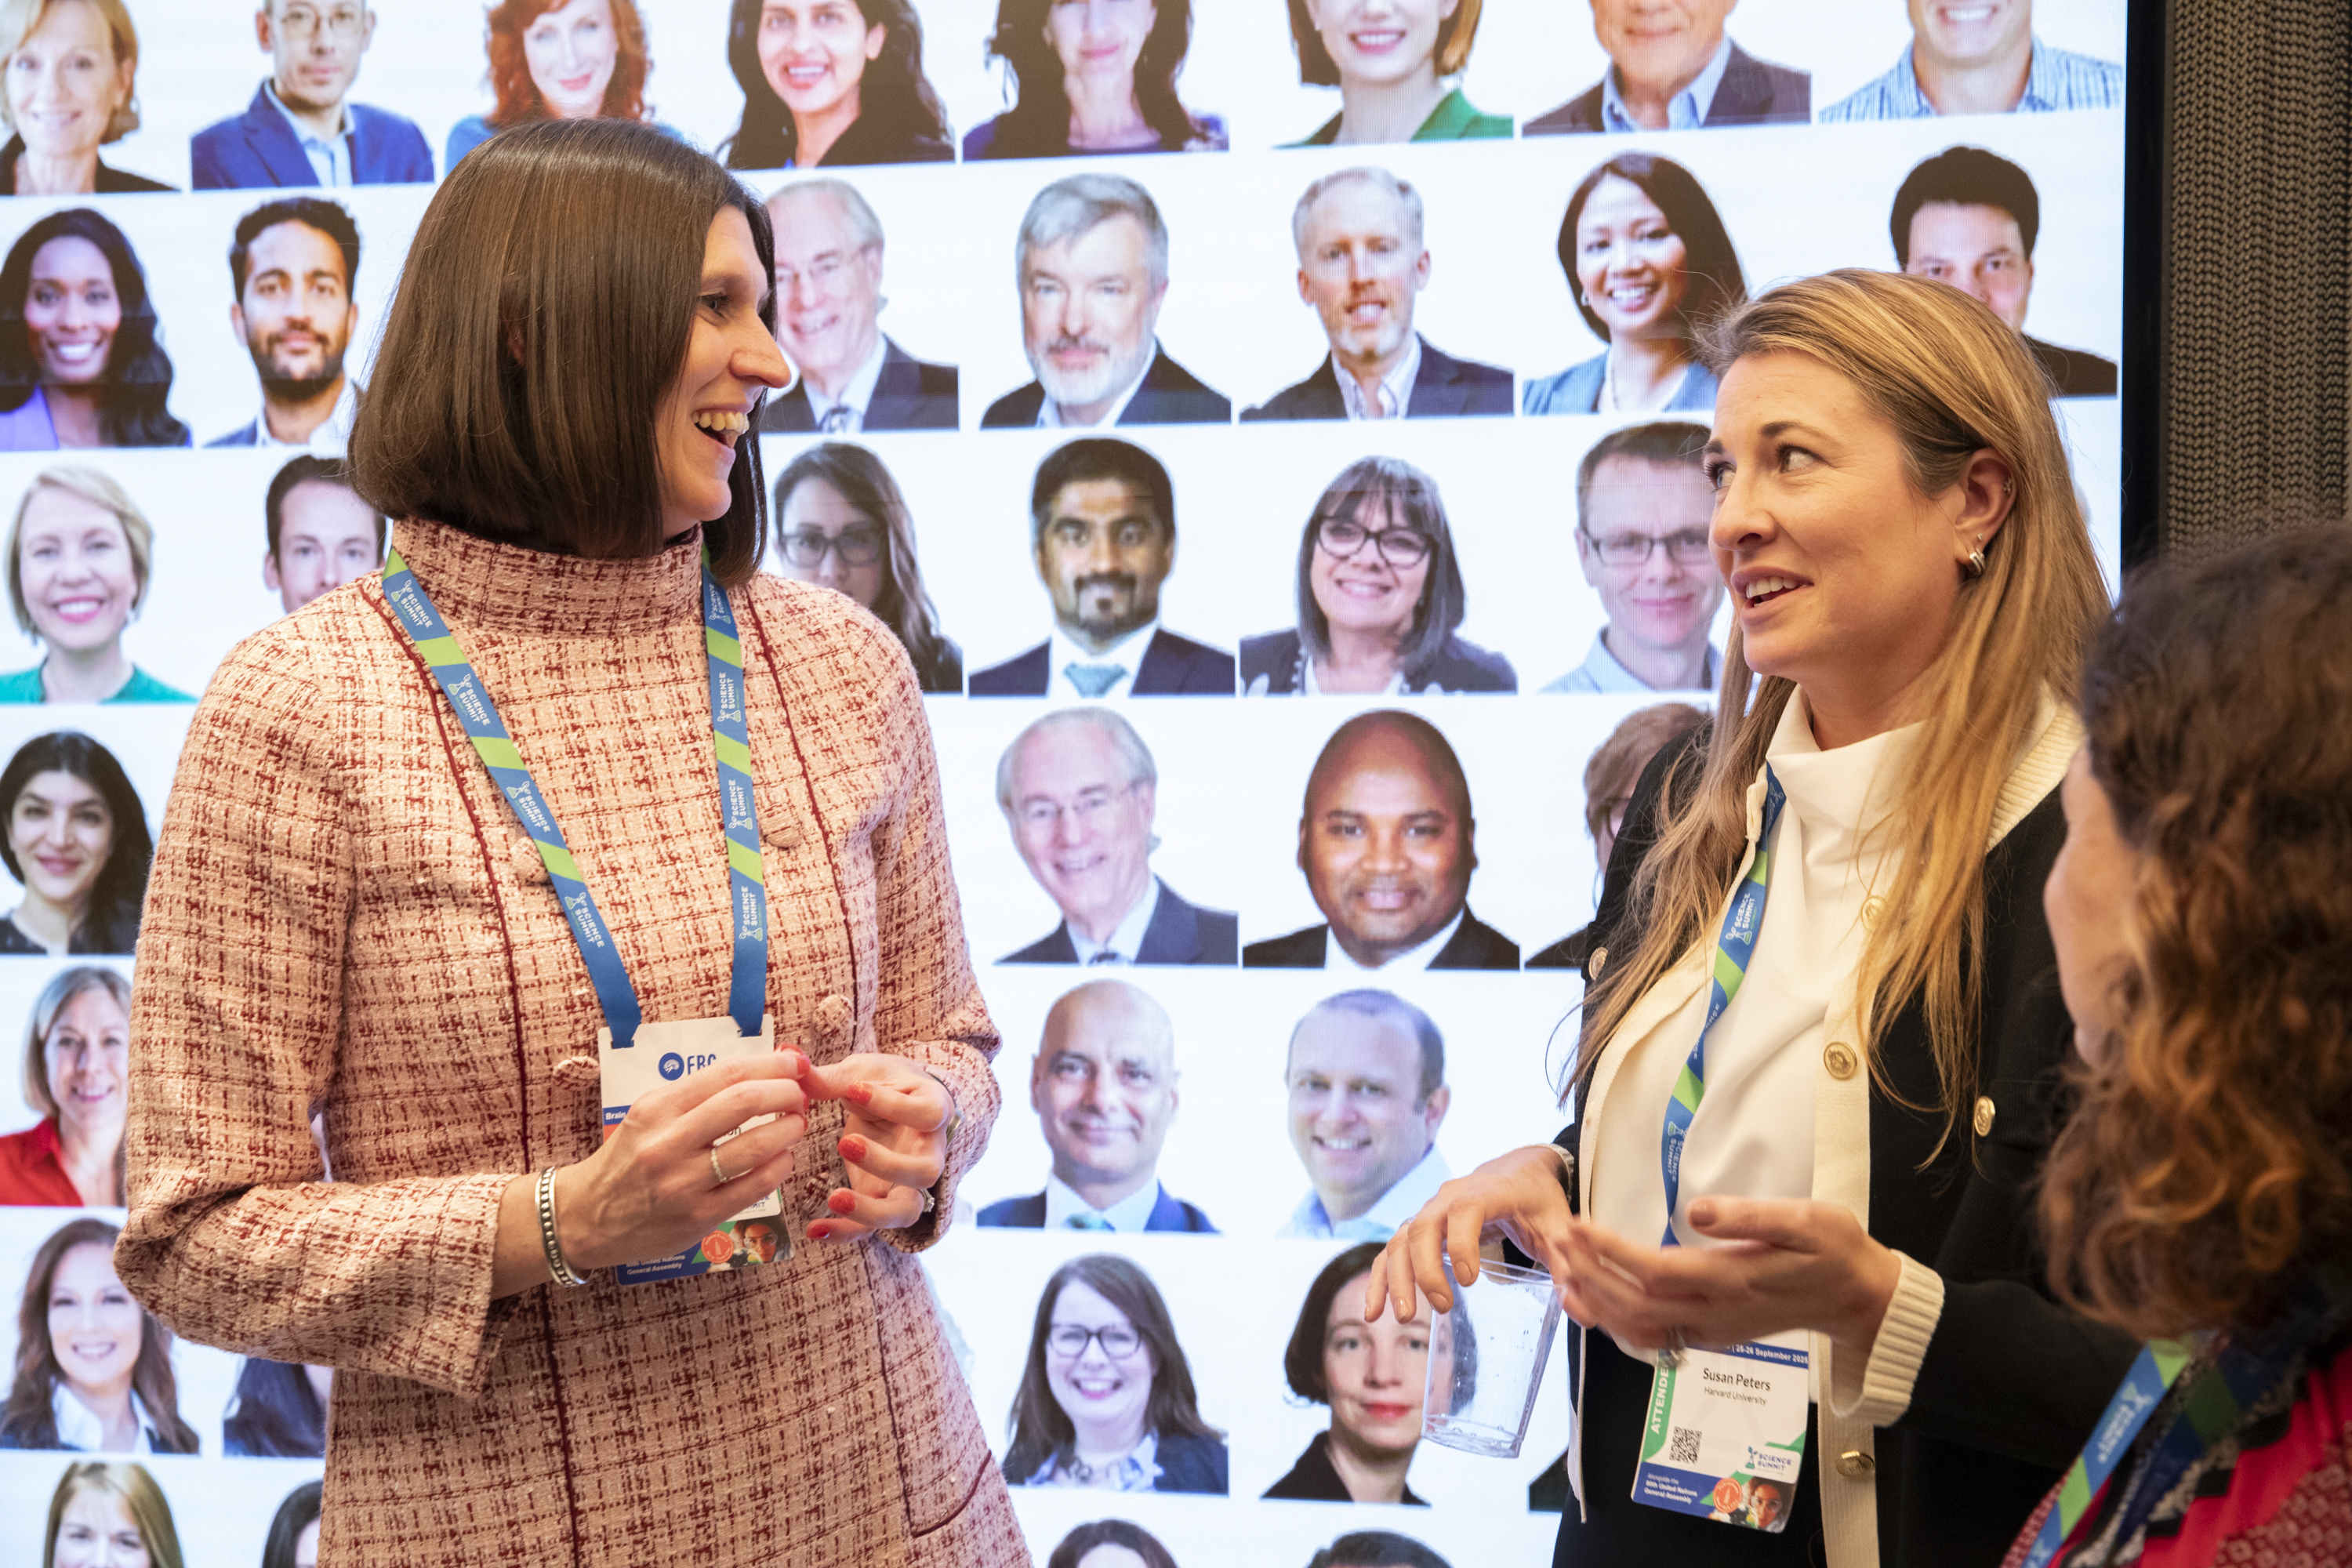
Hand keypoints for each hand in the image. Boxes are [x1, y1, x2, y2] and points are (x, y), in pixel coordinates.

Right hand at [555, 1050, 811, 1272]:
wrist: (586, 1217)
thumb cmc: (628, 1159)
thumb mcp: (648, 1116)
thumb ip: (698, 1096)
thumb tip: (761, 1072)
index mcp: (657, 1108)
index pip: (726, 1074)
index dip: (770, 1064)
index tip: (794, 1064)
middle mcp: (667, 1142)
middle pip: (744, 1102)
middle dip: (785, 1092)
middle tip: (799, 1094)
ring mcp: (682, 1182)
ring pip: (754, 1146)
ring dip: (788, 1129)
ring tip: (796, 1124)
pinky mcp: (698, 1217)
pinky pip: (754, 1186)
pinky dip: (779, 1166)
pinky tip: (783, 1159)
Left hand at [797, 1053, 953, 1241]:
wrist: (897, 1103)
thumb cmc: (884, 1084)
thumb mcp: (862, 1073)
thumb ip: (830, 1077)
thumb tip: (791, 1057)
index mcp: (932, 1109)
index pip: (926, 1113)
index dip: (893, 1104)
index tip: (854, 1090)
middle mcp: (929, 1151)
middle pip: (926, 1171)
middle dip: (888, 1164)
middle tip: (846, 1142)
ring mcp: (908, 1183)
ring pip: (906, 1209)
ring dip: (872, 1209)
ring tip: (834, 1198)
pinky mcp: (883, 1200)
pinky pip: (872, 1227)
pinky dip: (846, 1231)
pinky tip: (814, 1229)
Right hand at [1366, 1144, 1573, 1323]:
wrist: (1517, 1170)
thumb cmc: (1538, 1199)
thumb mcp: (1558, 1227)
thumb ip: (1569, 1268)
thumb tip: (1584, 1314)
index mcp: (1487, 1192)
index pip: (1465, 1211)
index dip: (1462, 1243)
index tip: (1470, 1280)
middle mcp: (1449, 1198)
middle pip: (1423, 1227)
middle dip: (1425, 1268)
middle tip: (1442, 1305)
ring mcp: (1429, 1212)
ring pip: (1401, 1240)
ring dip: (1397, 1277)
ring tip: (1405, 1316)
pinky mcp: (1419, 1229)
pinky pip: (1391, 1251)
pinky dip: (1379, 1279)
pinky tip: (1373, 1313)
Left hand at [1553, 1197, 1901, 1360]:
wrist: (1859, 1298)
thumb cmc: (1834, 1251)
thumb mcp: (1807, 1220)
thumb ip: (1750, 1216)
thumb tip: (1697, 1210)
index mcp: (1734, 1280)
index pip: (1657, 1271)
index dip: (1612, 1252)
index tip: (1579, 1228)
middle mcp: (1717, 1313)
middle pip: (1637, 1305)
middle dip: (1592, 1275)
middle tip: (1559, 1241)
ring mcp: (1714, 1329)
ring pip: (1641, 1329)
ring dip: (1599, 1303)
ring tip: (1565, 1271)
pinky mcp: (1714, 1334)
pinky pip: (1656, 1337)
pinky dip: (1620, 1322)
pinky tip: (1598, 1301)